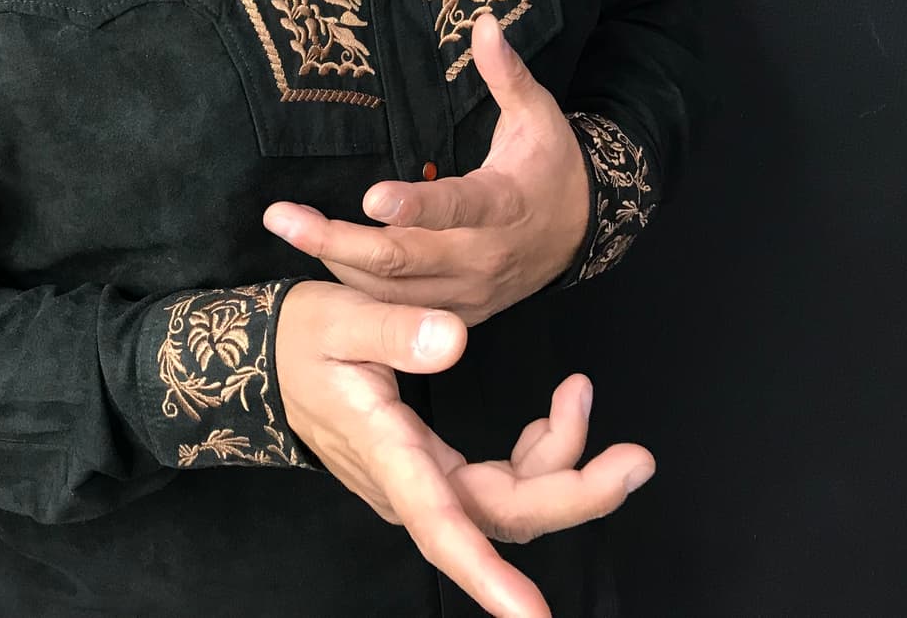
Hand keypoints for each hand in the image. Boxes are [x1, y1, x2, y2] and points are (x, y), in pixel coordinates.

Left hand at [264, 11, 592, 323]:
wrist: (582, 233)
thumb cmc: (549, 164)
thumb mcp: (537, 114)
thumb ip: (506, 73)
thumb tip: (484, 21)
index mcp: (504, 203)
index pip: (457, 207)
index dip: (416, 206)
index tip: (369, 197)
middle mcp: (482, 256)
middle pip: (404, 259)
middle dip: (338, 240)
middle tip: (280, 217)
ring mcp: (468, 293)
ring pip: (392, 291)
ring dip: (335, 262)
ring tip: (288, 226)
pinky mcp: (457, 313)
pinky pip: (398, 310)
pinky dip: (356, 289)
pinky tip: (319, 258)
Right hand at [275, 279, 654, 617]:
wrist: (269, 358)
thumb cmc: (301, 341)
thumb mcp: (338, 318)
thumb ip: (394, 331)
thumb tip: (455, 340)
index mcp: (387, 453)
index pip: (442, 528)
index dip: (488, 576)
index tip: (535, 617)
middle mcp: (410, 485)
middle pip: (501, 518)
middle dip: (575, 493)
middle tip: (637, 457)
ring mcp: (424, 483)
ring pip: (507, 503)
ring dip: (561, 463)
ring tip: (580, 393)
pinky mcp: (432, 471)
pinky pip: (499, 483)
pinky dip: (539, 451)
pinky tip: (556, 412)